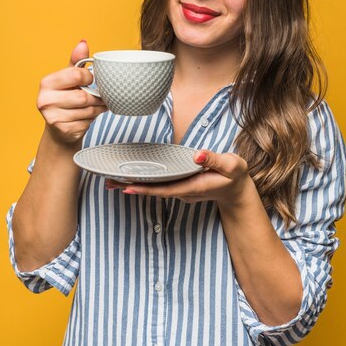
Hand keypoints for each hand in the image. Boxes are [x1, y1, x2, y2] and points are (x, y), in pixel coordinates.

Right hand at [37, 40, 105, 146]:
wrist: (59, 128)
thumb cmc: (66, 97)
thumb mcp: (69, 78)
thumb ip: (76, 61)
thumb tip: (83, 43)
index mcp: (46, 83)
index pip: (76, 75)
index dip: (89, 77)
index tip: (90, 79)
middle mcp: (45, 100)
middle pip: (83, 97)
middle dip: (96, 97)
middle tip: (100, 96)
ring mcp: (52, 117)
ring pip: (87, 111)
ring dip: (97, 109)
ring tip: (96, 106)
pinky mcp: (62, 130)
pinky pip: (86, 123)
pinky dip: (92, 120)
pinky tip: (88, 117)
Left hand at [106, 149, 256, 206]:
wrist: (237, 191)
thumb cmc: (234, 176)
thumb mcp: (231, 165)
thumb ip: (215, 159)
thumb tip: (198, 154)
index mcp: (192, 187)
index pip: (164, 189)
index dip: (145, 188)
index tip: (127, 187)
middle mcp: (183, 191)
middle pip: (153, 190)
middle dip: (132, 187)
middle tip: (109, 183)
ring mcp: (181, 190)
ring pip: (154, 188)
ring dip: (135, 185)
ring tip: (113, 181)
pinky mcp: (180, 186)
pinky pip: (159, 185)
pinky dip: (145, 182)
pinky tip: (133, 177)